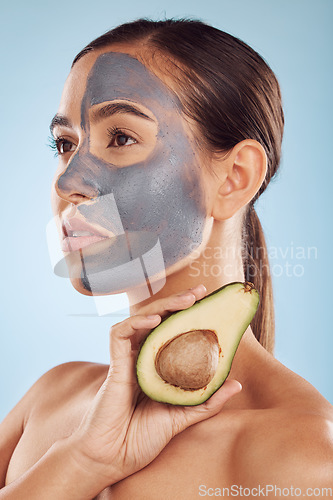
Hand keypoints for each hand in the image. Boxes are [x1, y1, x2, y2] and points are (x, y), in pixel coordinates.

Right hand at [70, 285, 241, 488]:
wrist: (112, 459)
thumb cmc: (141, 439)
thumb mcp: (181, 418)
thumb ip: (206, 401)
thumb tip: (237, 384)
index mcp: (157, 367)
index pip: (172, 332)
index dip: (188, 316)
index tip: (208, 304)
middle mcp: (143, 358)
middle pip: (159, 320)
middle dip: (178, 302)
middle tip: (201, 292)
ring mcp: (128, 360)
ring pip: (141, 320)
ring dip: (162, 306)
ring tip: (186, 300)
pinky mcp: (114, 365)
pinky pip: (120, 334)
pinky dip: (136, 322)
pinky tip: (154, 319)